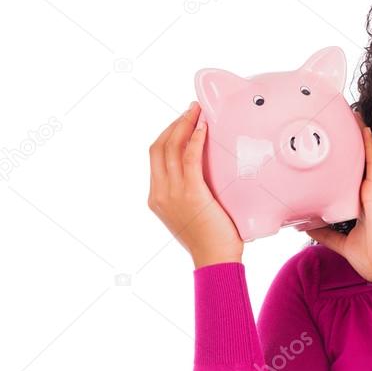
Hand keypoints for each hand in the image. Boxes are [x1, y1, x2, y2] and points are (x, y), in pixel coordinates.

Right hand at [147, 102, 243, 267]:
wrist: (215, 261)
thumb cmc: (212, 240)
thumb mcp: (192, 213)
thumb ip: (190, 193)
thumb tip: (206, 173)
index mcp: (156, 197)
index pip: (155, 155)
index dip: (168, 133)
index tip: (183, 120)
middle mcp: (160, 193)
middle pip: (159, 146)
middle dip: (175, 123)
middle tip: (191, 110)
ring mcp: (172, 194)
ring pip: (171, 148)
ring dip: (185, 125)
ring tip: (198, 111)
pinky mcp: (191, 194)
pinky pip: (190, 159)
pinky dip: (196, 139)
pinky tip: (204, 128)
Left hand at [306, 122, 371, 284]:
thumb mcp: (343, 243)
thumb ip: (327, 234)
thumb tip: (308, 227)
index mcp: (362, 205)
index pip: (352, 178)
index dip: (345, 162)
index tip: (336, 148)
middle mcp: (368, 195)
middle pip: (359, 163)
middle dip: (351, 144)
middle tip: (341, 123)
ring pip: (366, 158)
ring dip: (359, 138)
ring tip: (351, 116)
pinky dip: (368, 146)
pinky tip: (363, 129)